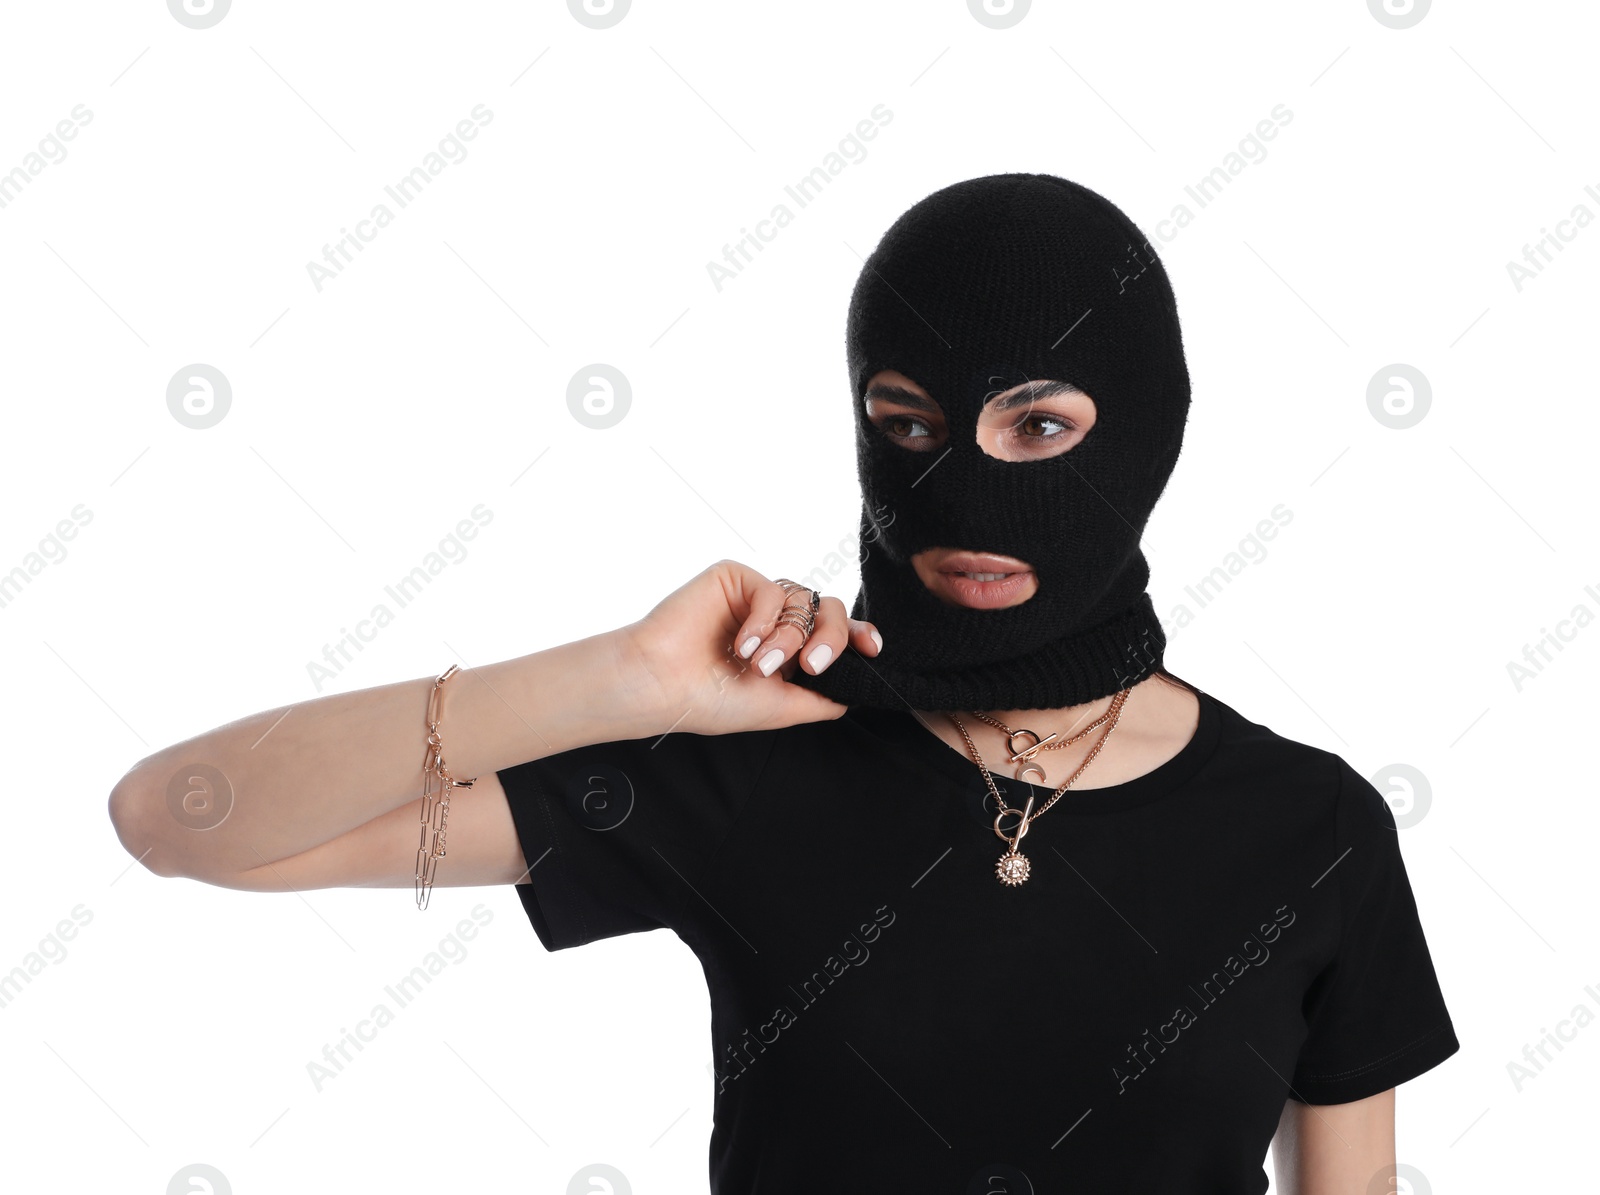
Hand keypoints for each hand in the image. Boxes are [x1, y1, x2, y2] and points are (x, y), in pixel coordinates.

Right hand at [614, 558, 882, 736]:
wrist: (663, 686)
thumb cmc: (711, 702)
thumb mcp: (780, 708)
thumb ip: (821, 700)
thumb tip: (856, 693)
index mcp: (788, 652)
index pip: (835, 635)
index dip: (859, 636)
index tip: (872, 648)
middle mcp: (776, 623)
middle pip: (830, 613)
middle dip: (833, 638)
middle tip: (812, 665)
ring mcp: (756, 600)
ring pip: (806, 601)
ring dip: (790, 637)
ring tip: (759, 664)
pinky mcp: (736, 579)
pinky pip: (775, 589)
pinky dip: (765, 621)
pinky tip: (742, 646)